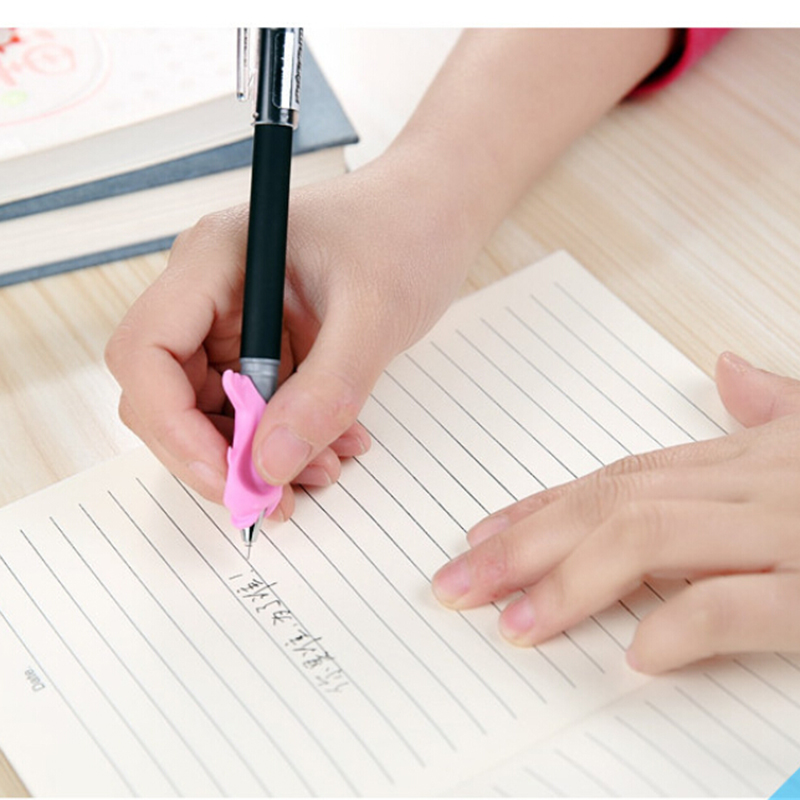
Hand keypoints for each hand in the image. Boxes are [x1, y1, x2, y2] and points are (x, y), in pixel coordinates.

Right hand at [105, 159, 473, 518]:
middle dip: (216, 452)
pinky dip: (286, 438)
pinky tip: (334, 444)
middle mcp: (210, 291)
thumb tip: (268, 465)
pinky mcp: (264, 343)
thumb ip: (324, 392)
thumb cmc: (405, 231)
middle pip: (168, 393)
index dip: (171, 425)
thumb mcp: (374, 315)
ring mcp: (234, 319)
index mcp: (214, 258)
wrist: (435, 212)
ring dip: (257, 454)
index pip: (146, 352)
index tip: (227, 474)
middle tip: (275, 495)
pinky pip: (255, 407)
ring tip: (324, 468)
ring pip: (212, 410)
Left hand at [431, 352, 799, 672]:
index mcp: (741, 463)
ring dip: (567, 582)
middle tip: (458, 582)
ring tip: (512, 625)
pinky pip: (732, 604)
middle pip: (610, 504)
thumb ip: (771, 412)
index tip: (480, 535)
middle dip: (523, 543)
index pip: (619, 479)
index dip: (541, 507)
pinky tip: (634, 656)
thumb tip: (728, 369)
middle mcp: (750, 487)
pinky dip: (676, 627)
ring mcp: (783, 531)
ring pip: (647, 537)